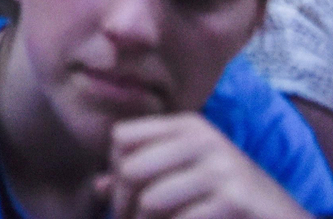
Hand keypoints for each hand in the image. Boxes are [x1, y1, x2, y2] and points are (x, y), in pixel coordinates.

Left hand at [103, 113, 310, 218]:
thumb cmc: (232, 201)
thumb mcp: (190, 177)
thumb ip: (146, 177)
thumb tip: (98, 186)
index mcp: (189, 126)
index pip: (122, 137)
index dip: (113, 171)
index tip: (122, 198)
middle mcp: (204, 139)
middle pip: (130, 169)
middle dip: (122, 206)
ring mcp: (222, 169)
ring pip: (150, 200)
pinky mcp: (234, 200)